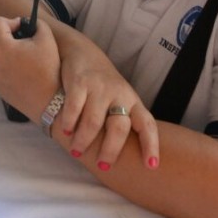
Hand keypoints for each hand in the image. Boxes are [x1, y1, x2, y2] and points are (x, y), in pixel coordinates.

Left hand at [0, 16, 61, 118]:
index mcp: (0, 45)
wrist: (47, 101)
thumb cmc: (48, 70)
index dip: (10, 21)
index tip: (21, 27)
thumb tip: (25, 21)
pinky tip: (6, 58)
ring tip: (7, 45)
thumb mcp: (47, 39)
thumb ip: (36, 23)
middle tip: (15, 34)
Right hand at [53, 37, 158, 170]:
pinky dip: (70, 122)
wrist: (82, 51)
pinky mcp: (79, 81)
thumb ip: (123, 121)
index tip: (151, 165)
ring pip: (93, 121)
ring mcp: (99, 87)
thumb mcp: (120, 99)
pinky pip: (74, 107)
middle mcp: (119, 94)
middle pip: (119, 127)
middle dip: (111, 150)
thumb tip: (127, 159)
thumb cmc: (104, 86)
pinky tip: (66, 132)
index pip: (147, 124)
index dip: (151, 145)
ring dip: (84, 140)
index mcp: (133, 101)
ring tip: (77, 152)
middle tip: (103, 166)